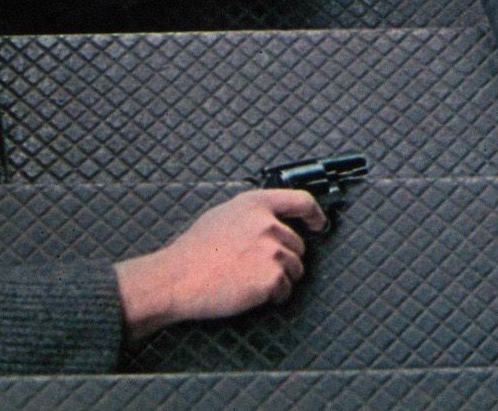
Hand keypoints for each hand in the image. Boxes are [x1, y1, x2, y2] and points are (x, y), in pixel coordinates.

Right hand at [114, 189, 326, 338]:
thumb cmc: (195, 251)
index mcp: (256, 204)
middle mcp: (268, 224)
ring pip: (295, 269)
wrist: (179, 277)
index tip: (318, 224)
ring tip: (251, 280)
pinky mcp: (272, 277)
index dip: (315, 215)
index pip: (301, 201)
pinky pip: (285, 291)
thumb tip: (273, 221)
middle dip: (285, 258)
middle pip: (298, 245)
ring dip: (280, 278)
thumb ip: (252, 214)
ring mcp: (271, 251)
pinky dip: (273, 296)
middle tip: (259, 267)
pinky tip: (251, 292)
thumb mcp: (224, 215)